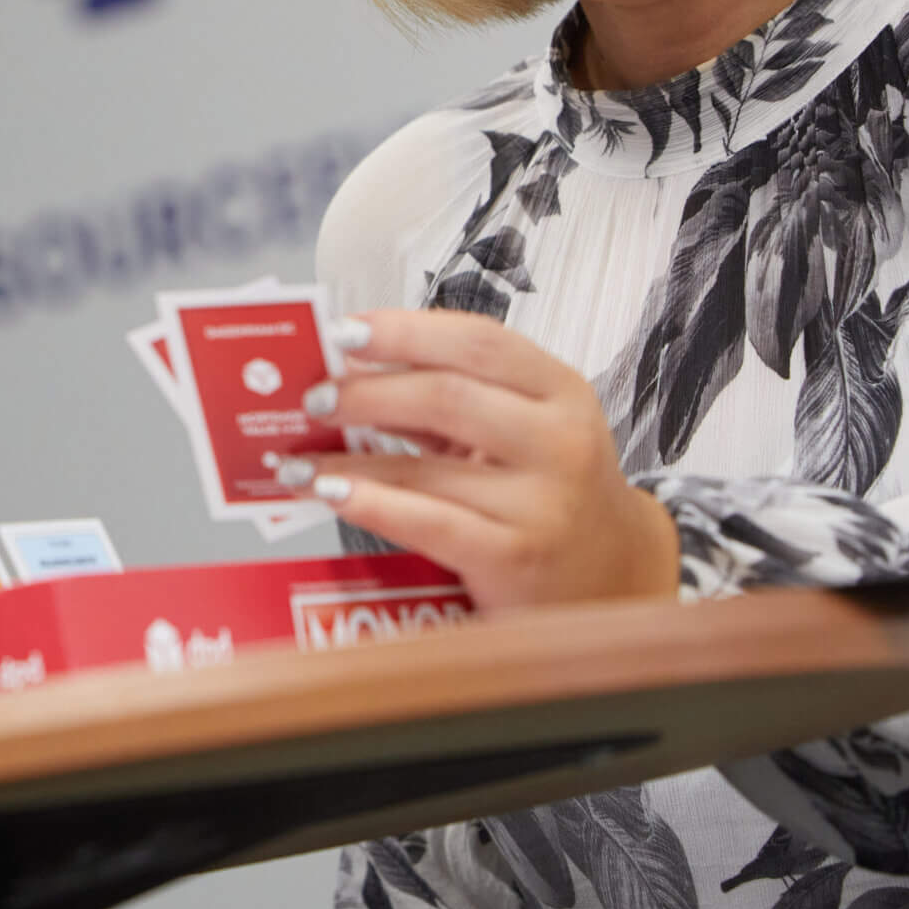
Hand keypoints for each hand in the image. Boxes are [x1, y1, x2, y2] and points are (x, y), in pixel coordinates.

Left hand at [280, 309, 679, 612]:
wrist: (612, 577)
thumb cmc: (544, 489)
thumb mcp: (519, 428)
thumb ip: (449, 395)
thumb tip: (347, 371)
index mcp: (560, 390)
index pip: (478, 341)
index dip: (403, 331)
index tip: (342, 331)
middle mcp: (560, 442)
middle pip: (447, 395)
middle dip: (368, 393)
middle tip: (314, 398)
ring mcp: (543, 503)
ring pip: (426, 467)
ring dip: (347, 459)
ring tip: (296, 460)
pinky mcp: (517, 558)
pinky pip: (428, 522)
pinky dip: (370, 503)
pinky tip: (330, 493)